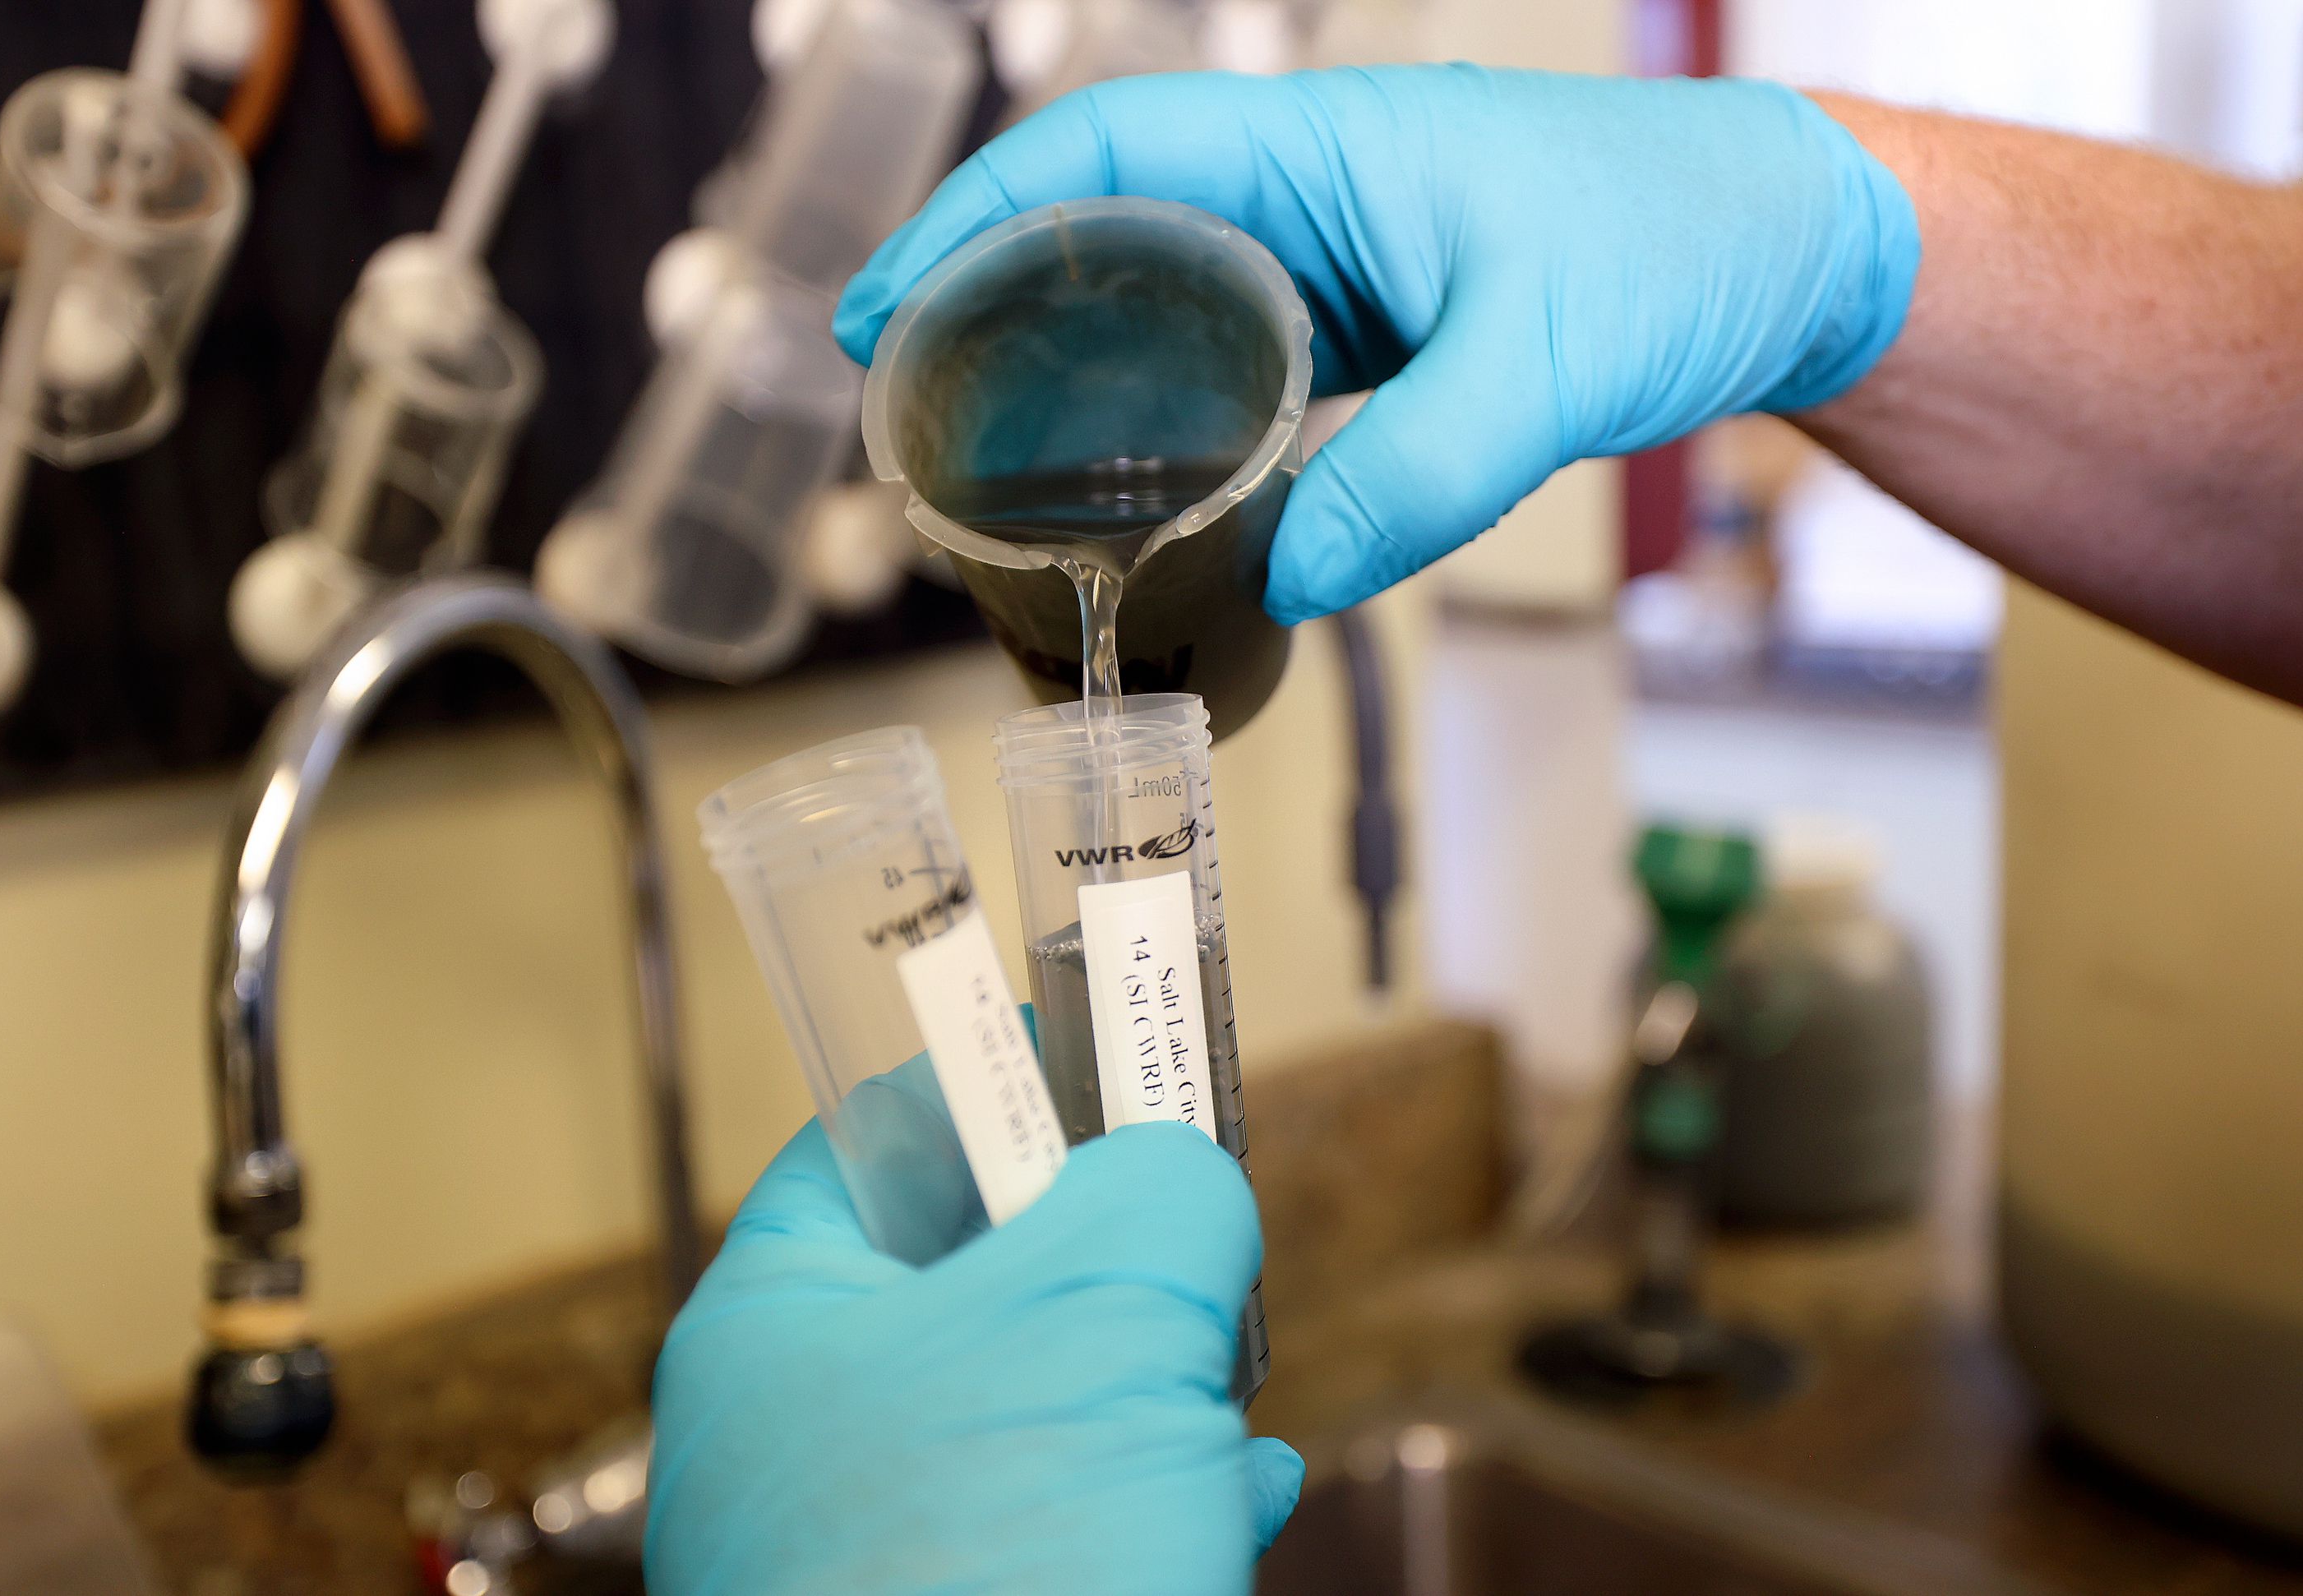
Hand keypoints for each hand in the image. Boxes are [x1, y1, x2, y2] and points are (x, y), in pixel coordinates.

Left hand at [646, 1118, 1303, 1594]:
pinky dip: (1155, 1498)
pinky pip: (1062, 1531)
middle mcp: (802, 1439)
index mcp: (776, 1327)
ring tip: (1217, 1386)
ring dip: (1145, 1390)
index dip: (990, 1079)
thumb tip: (1184, 1186)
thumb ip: (1157, 1197)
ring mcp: (866, 1554)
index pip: (869, 1143)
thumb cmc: (974, 1577)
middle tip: (1181, 1240)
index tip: (1087, 1051)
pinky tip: (1232, 1495)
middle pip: (967, 1278)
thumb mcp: (1100, 1315)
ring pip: (1029, 1414)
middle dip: (1101, 1262)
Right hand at [836, 66, 1918, 620]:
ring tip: (980, 438)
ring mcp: (1337, 251)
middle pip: (1103, 216)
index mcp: (1325, 148)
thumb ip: (1413, 477)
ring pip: (1160, 285)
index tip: (891, 301)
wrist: (1789, 255)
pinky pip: (1231, 345)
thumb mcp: (1544, 369)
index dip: (977, 218)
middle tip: (901, 392)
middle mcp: (1311, 186)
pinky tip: (1129, 469)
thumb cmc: (1681, 249)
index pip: (1106, 149)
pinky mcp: (1372, 317)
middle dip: (988, 289)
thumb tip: (1278, 577)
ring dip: (1065, 349)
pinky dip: (1162, 398)